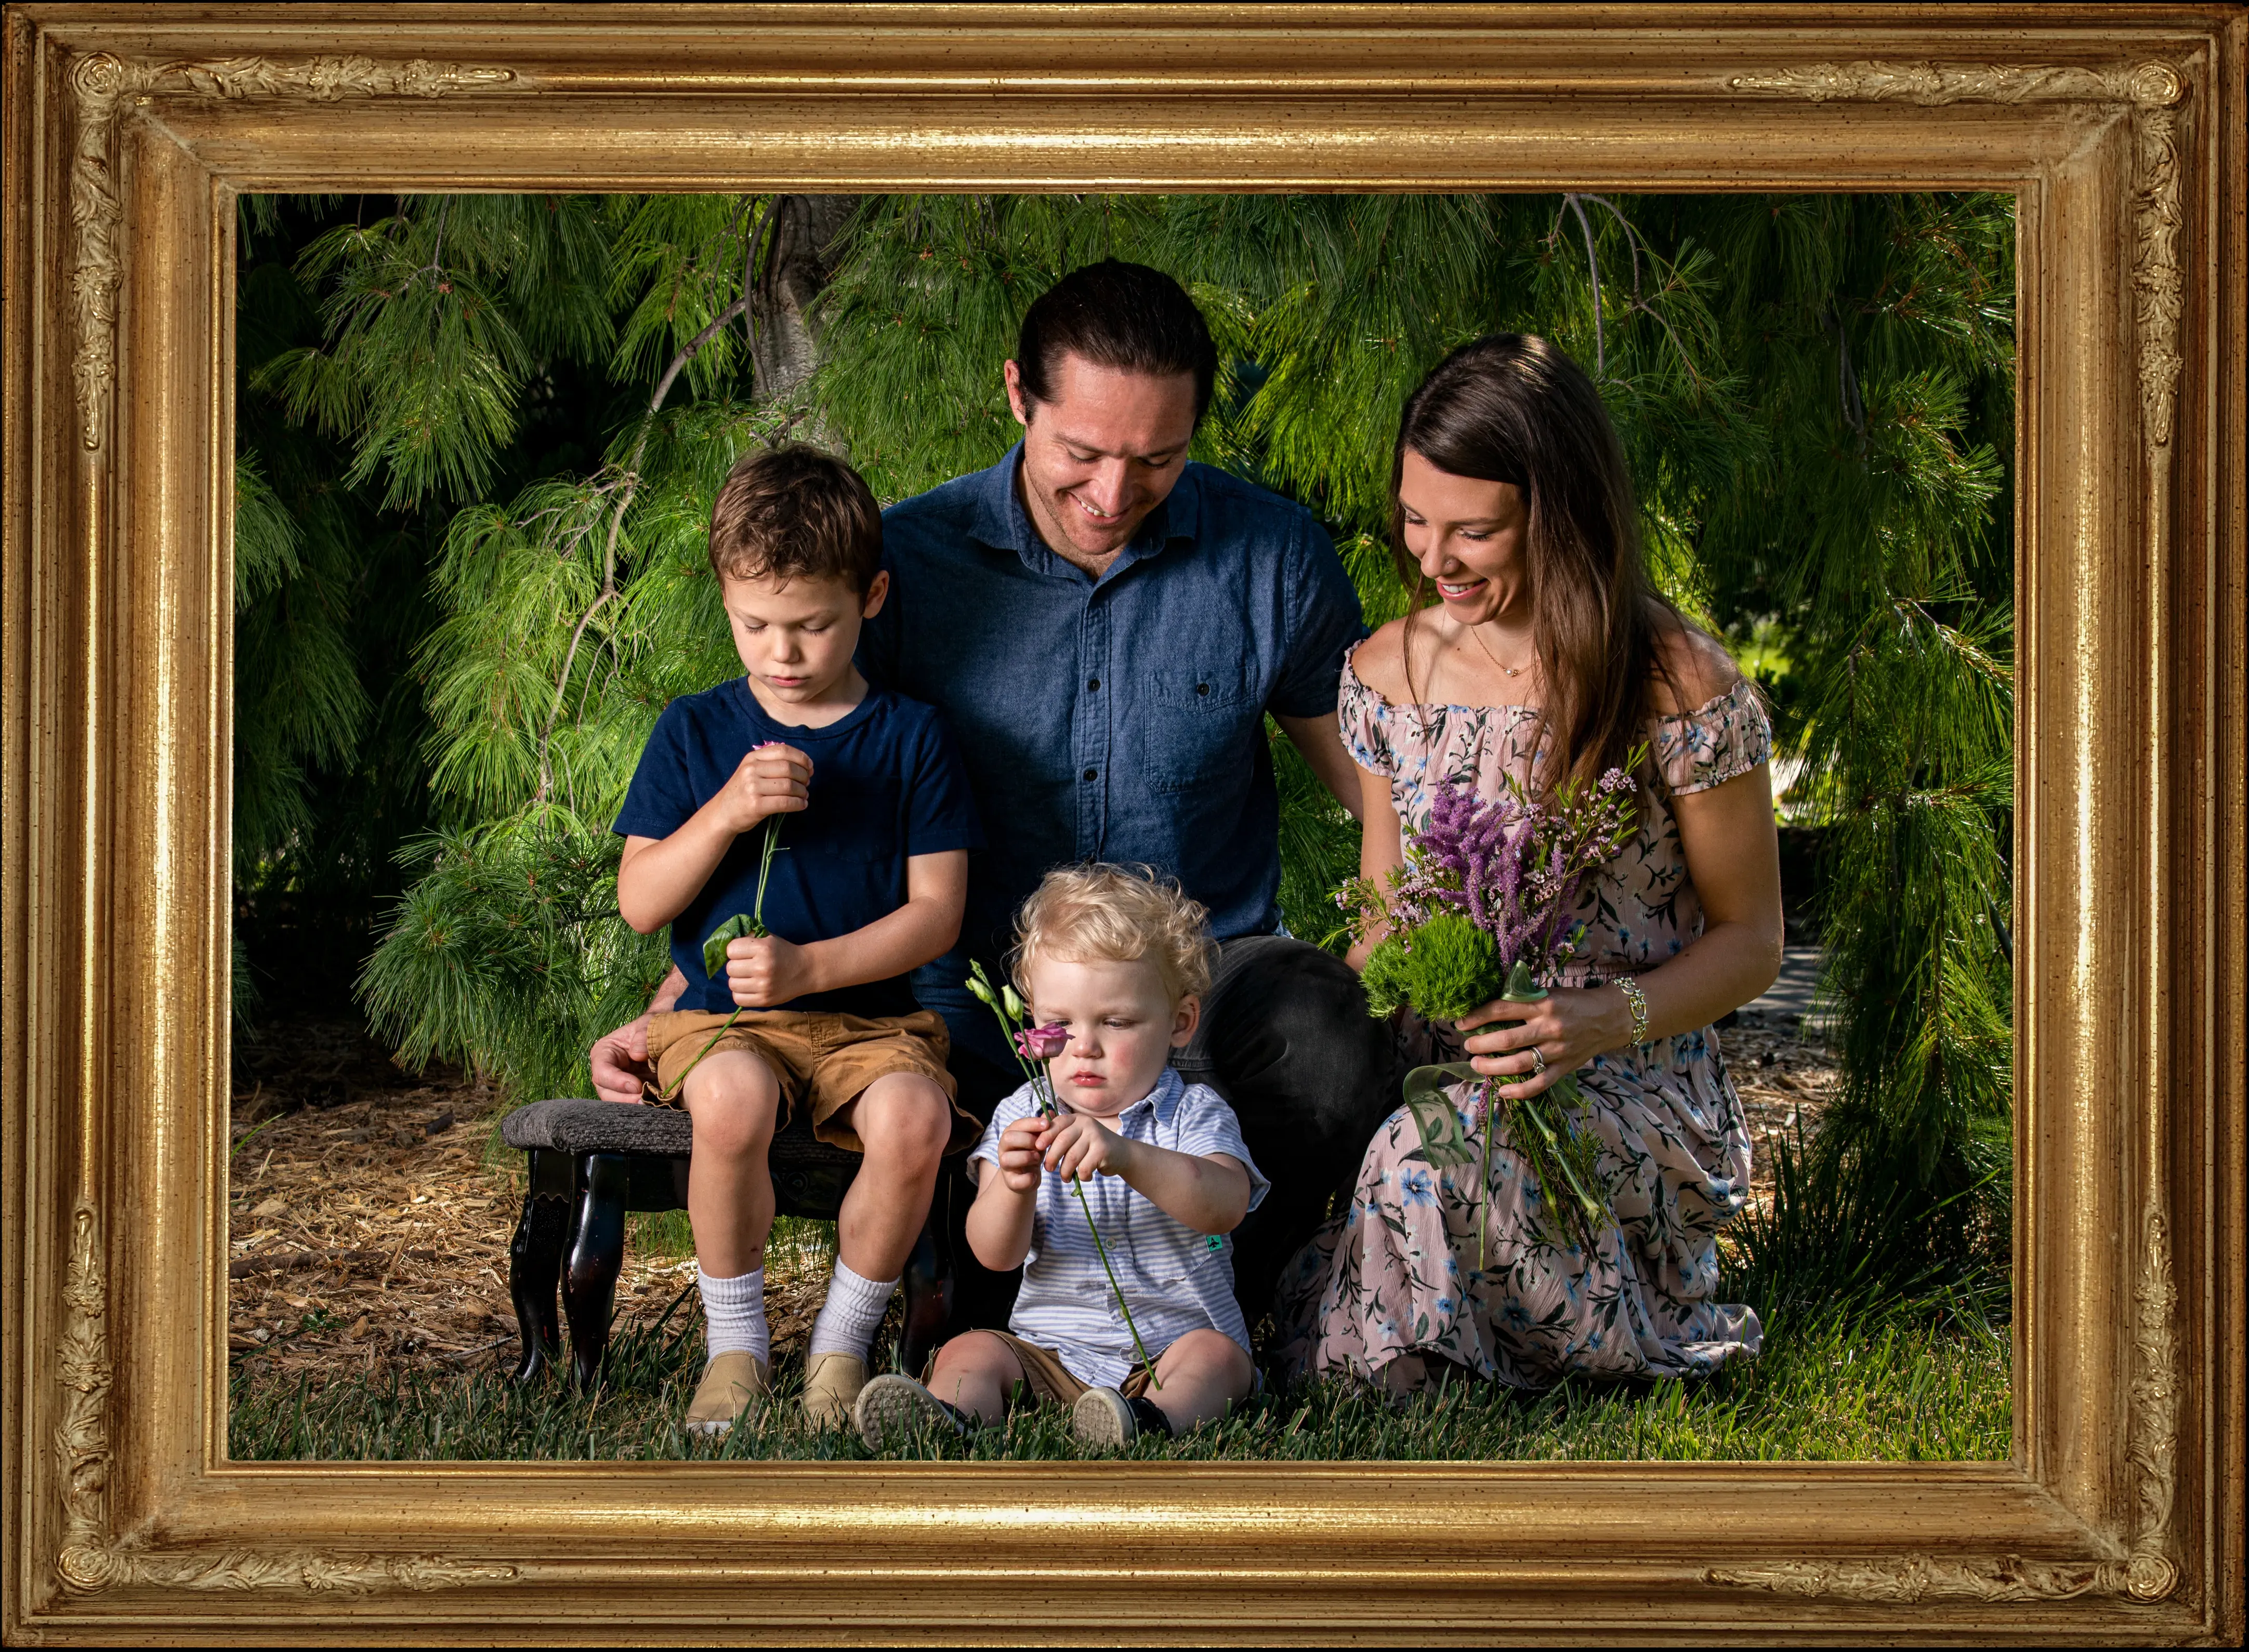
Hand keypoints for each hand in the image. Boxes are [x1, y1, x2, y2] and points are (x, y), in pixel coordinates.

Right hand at [590, 1011, 653, 1103]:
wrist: (664, 1034)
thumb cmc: (651, 1026)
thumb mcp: (648, 1023)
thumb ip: (643, 1035)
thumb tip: (636, 1054)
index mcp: (604, 1052)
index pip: (601, 1072)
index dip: (617, 1081)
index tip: (637, 1085)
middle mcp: (606, 1071)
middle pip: (606, 1092)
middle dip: (624, 1099)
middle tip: (644, 1101)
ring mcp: (618, 1085)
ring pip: (618, 1103)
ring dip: (633, 1106)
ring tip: (650, 1104)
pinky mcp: (632, 1094)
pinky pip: (632, 1105)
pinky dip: (643, 1106)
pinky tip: (656, 1105)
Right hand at [714, 741, 811, 834]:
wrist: (722, 813)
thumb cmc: (742, 792)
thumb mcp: (751, 770)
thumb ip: (771, 763)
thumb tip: (803, 765)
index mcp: (753, 758)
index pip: (783, 750)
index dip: (801, 758)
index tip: (809, 767)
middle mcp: (751, 770)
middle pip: (789, 768)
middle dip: (804, 776)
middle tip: (807, 783)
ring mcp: (752, 788)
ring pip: (789, 785)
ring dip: (802, 791)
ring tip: (804, 795)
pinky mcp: (756, 805)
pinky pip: (785, 802)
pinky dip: (798, 804)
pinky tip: (801, 805)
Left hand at [725, 933, 815, 1007]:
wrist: (806, 970)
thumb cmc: (783, 952)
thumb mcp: (768, 939)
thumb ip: (747, 937)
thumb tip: (723, 941)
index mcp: (763, 948)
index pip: (730, 950)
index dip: (735, 950)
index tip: (743, 952)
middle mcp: (763, 967)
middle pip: (730, 968)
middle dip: (736, 966)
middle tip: (746, 966)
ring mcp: (764, 986)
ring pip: (732, 984)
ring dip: (737, 980)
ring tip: (748, 977)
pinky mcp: (764, 1000)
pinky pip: (737, 998)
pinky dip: (740, 993)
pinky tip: (749, 987)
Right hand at [994, 1115, 1048, 1192]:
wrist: (1027, 1177)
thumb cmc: (1032, 1152)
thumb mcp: (1039, 1138)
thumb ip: (1043, 1126)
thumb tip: (1049, 1112)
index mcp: (1010, 1134)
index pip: (1017, 1124)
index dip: (1032, 1123)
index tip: (1047, 1125)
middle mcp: (1004, 1148)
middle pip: (1008, 1138)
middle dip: (1027, 1140)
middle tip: (1041, 1145)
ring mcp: (1005, 1166)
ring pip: (1007, 1159)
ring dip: (1026, 1157)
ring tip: (1038, 1159)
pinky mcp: (1010, 1181)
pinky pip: (1015, 1180)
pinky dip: (1027, 1178)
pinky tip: (1035, 1175)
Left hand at [1036, 1112, 1131, 1183]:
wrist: (1122, 1154)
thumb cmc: (1093, 1147)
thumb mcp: (1077, 1137)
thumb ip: (1060, 1135)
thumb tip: (1036, 1137)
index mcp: (1077, 1118)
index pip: (1056, 1124)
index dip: (1045, 1136)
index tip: (1037, 1147)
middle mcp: (1086, 1124)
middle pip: (1062, 1141)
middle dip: (1052, 1157)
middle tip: (1049, 1169)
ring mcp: (1096, 1136)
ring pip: (1072, 1157)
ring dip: (1065, 1171)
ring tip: (1065, 1178)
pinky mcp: (1103, 1150)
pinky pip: (1084, 1167)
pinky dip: (1082, 1176)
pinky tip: (1085, 1176)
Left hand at [1455, 983, 1632, 1098]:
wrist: (1611, 1017)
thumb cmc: (1575, 1002)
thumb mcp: (1550, 993)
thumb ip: (1525, 1000)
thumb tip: (1490, 1007)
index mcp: (1543, 1004)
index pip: (1502, 1009)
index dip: (1477, 1016)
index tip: (1462, 1023)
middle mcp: (1549, 1027)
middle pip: (1506, 1039)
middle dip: (1480, 1044)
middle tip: (1468, 1046)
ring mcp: (1557, 1050)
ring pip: (1518, 1063)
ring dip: (1492, 1066)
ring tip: (1476, 1065)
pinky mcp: (1565, 1068)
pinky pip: (1540, 1083)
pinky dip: (1519, 1091)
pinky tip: (1502, 1091)